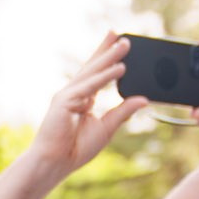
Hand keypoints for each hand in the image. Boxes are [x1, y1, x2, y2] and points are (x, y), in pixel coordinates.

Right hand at [18, 34, 148, 181]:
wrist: (54, 163)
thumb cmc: (75, 149)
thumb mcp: (107, 128)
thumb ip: (123, 112)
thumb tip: (143, 99)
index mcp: (83, 99)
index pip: (97, 74)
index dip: (108, 58)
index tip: (119, 43)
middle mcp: (74, 93)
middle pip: (93, 67)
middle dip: (108, 50)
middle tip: (124, 36)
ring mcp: (68, 95)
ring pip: (92, 73)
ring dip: (109, 58)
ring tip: (125, 44)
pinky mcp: (64, 101)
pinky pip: (89, 86)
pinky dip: (105, 77)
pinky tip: (119, 68)